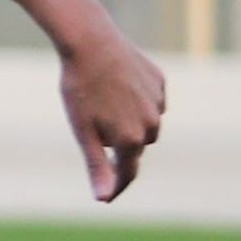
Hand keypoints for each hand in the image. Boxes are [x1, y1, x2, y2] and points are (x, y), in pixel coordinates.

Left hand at [55, 28, 165, 203]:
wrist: (91, 42)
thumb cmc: (80, 89)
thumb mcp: (83, 131)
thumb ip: (97, 166)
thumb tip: (104, 198)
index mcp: (132, 140)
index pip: (128, 174)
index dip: (116, 186)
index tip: (105, 197)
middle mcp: (152, 124)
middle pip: (135, 147)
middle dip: (117, 144)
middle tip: (92, 124)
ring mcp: (158, 102)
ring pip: (144, 123)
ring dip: (128, 121)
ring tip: (103, 101)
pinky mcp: (159, 82)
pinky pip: (148, 99)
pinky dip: (135, 99)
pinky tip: (117, 85)